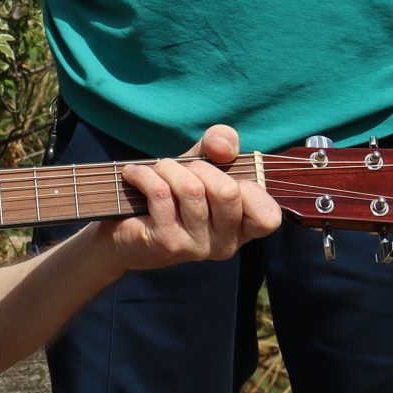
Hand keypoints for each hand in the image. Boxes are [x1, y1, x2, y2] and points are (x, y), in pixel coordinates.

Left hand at [101, 125, 282, 270]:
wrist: (124, 229)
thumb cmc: (173, 193)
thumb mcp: (203, 163)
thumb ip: (221, 145)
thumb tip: (224, 147)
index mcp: (243, 228)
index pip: (268, 217)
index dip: (251, 189)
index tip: (227, 177)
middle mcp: (225, 244)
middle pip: (228, 192)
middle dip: (200, 167)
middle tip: (181, 168)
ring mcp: (197, 247)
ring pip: (191, 190)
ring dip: (168, 167)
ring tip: (156, 169)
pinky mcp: (167, 243)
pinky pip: (161, 193)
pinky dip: (145, 174)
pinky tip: (134, 174)